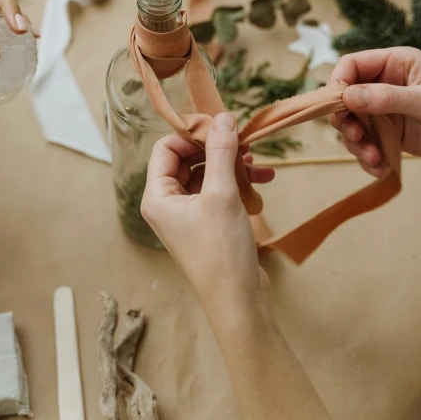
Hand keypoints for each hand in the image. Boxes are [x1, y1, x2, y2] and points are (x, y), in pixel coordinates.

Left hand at [141, 113, 274, 315]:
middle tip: (244, 143)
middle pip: (188, 159)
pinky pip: (219, 192)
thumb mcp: (222, 194)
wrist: (238, 302)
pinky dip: (238, 184)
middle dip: (217, 149)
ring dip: (233, 166)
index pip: (166, 148)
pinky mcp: (207, 224)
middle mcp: (167, 204)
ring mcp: (188, 215)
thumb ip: (221, 152)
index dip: (191, 134)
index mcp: (158, 196)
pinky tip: (262, 184)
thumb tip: (223, 117)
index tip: (221, 127)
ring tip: (259, 165)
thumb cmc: (221, 251)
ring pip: (208, 175)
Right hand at [329, 47, 420, 176]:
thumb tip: (348, 96)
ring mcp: (386, 111)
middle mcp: (385, 84)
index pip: (353, 65)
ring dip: (357, 144)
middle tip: (356, 137)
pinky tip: (381, 168)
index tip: (337, 105)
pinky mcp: (390, 135)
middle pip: (346, 97)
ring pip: (353, 124)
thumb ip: (388, 98)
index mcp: (396, 64)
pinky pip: (367, 144)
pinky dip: (369, 159)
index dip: (339, 82)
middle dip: (346, 120)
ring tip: (374, 159)